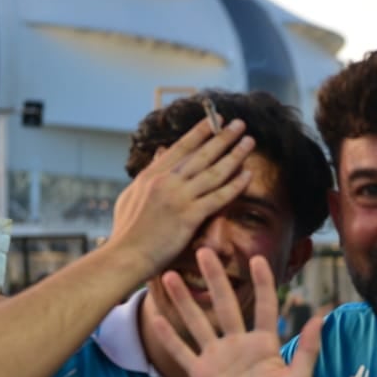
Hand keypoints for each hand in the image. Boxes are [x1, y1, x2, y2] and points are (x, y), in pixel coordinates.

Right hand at [107, 117, 256, 277]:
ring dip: (234, 155)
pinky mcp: (189, 216)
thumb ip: (148, 172)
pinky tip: (248, 174)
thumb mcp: (132, 195)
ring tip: (249, 142)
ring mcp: (178, 198)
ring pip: (213, 171)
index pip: (181, 147)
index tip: (215, 120)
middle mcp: (166, 181)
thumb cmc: (127, 231)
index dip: (200, 132)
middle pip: (201, 154)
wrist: (126, 255)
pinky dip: (235, 185)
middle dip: (223, 137)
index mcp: (151, 175)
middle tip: (240, 124)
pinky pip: (218, 197)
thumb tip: (160, 152)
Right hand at [149, 247, 318, 376]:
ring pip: (197, 322)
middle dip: (215, 278)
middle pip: (225, 304)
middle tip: (204, 250)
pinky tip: (155, 316)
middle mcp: (238, 345)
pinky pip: (181, 351)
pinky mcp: (200, 374)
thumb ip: (307, 348)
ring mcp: (217, 358)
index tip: (256, 257)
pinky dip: (168, 336)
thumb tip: (321, 316)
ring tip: (170, 274)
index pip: (264, 306)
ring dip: (184, 300)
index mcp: (264, 343)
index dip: (261, 282)